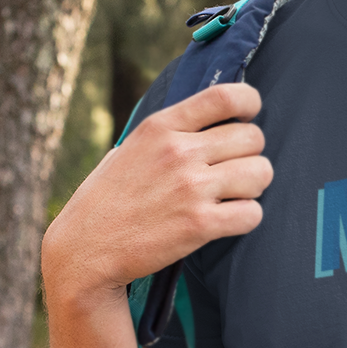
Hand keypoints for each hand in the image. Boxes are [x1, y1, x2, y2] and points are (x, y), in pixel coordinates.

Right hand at [42, 82, 272, 311]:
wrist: (86, 250)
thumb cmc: (107, 200)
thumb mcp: (130, 149)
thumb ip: (168, 133)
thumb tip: (210, 120)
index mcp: (160, 127)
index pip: (227, 96)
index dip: (250, 104)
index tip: (247, 119)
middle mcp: (179, 151)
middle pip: (254, 138)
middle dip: (250, 155)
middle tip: (234, 172)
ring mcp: (191, 188)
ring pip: (261, 173)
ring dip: (253, 187)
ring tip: (233, 197)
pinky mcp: (200, 224)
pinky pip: (253, 213)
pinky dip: (247, 218)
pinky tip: (228, 221)